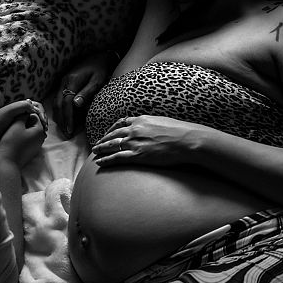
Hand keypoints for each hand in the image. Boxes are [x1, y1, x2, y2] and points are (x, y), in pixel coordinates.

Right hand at [0, 101, 47, 166]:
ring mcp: (37, 145)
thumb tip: (27, 111)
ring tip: (13, 132)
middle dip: (25, 122)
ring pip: (31, 131)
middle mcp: (41, 137)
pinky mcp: (32, 150)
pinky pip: (29, 139)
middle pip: (34, 123)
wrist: (8, 162)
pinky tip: (15, 139)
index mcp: (40, 130)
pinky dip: (23, 137)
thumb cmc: (11, 143)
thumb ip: (23, 115)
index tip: (15, 119)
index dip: (24, 115)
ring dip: (23, 129)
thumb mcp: (16, 125)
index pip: (34, 115)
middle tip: (14, 125)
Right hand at [53, 52, 113, 137]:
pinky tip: (64, 118)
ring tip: (65, 129)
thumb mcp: (98, 80)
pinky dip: (60, 110)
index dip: (68, 117)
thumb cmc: (101, 69)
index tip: (70, 130)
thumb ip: (87, 92)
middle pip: (58, 104)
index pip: (66, 103)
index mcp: (72, 81)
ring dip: (59, 116)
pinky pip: (58, 99)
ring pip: (56, 102)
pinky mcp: (63, 84)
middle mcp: (64, 82)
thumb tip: (76, 104)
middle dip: (62, 120)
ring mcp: (62, 82)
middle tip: (67, 134)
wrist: (99, 56)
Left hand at [91, 115, 206, 165]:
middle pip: (113, 134)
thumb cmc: (181, 133)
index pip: (121, 122)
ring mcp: (135, 142)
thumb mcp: (164, 123)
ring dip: (101, 148)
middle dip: (104, 139)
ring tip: (95, 152)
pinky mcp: (138, 155)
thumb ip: (154, 126)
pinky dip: (106, 159)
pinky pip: (117, 157)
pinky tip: (99, 162)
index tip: (108, 133)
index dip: (112, 129)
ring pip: (112, 145)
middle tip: (97, 144)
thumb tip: (153, 130)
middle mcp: (135, 129)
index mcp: (142, 120)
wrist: (187, 140)